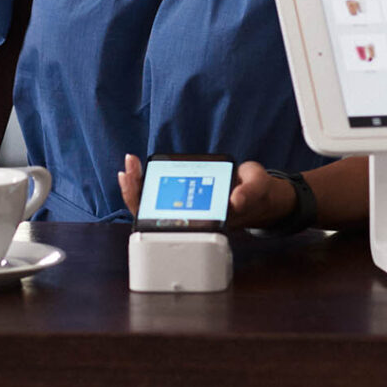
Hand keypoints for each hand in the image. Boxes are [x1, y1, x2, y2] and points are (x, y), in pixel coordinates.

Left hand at [117, 155, 296, 229]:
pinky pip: (157, 194)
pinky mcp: (182, 198)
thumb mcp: (257, 187)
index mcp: (208, 221)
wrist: (257, 194)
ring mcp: (185, 209)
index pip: (175, 223)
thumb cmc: (255, 191)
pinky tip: (134, 168)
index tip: (146, 191)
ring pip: (152, 205)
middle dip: (137, 194)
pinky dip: (144, 182)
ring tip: (129, 163)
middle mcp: (193, 219)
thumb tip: (235, 201)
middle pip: (155, 215)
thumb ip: (249, 192)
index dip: (155, 212)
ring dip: (137, 186)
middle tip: (129, 170)